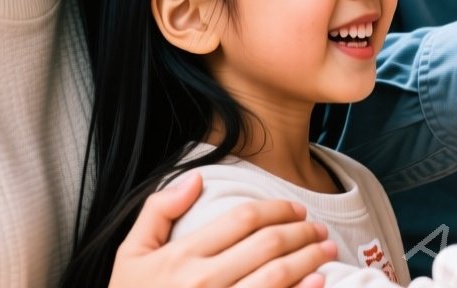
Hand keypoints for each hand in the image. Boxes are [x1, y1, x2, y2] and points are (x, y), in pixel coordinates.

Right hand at [110, 172, 336, 287]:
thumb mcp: (130, 256)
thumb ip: (157, 212)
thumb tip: (195, 179)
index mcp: (181, 258)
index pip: (242, 220)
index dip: (277, 209)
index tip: (296, 208)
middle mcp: (203, 283)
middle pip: (268, 246)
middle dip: (302, 231)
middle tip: (319, 228)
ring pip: (277, 276)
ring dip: (310, 259)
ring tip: (327, 250)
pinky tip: (318, 282)